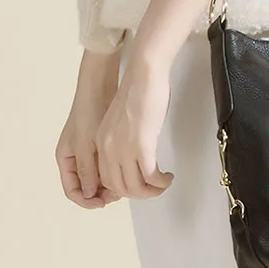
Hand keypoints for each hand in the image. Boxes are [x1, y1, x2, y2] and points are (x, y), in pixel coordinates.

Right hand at [55, 49, 124, 208]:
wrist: (100, 85)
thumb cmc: (89, 111)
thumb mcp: (85, 143)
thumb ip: (86, 169)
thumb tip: (90, 194)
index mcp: (65, 158)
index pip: (73, 191)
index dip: (88, 201)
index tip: (104, 203)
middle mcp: (75, 157)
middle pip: (88, 186)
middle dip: (103, 193)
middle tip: (121, 194)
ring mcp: (87, 150)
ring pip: (99, 177)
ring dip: (111, 183)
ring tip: (126, 183)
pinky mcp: (100, 143)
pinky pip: (107, 165)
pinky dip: (116, 171)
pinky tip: (128, 170)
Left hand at [95, 50, 174, 199]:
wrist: (144, 74)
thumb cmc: (139, 90)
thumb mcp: (122, 119)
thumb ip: (122, 138)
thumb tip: (133, 154)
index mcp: (101, 141)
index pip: (106, 178)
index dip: (124, 187)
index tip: (139, 185)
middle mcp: (108, 148)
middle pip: (119, 188)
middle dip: (139, 194)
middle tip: (154, 188)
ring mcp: (123, 148)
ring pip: (135, 188)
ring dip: (151, 191)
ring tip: (162, 184)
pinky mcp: (141, 146)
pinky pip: (150, 177)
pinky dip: (160, 182)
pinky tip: (167, 177)